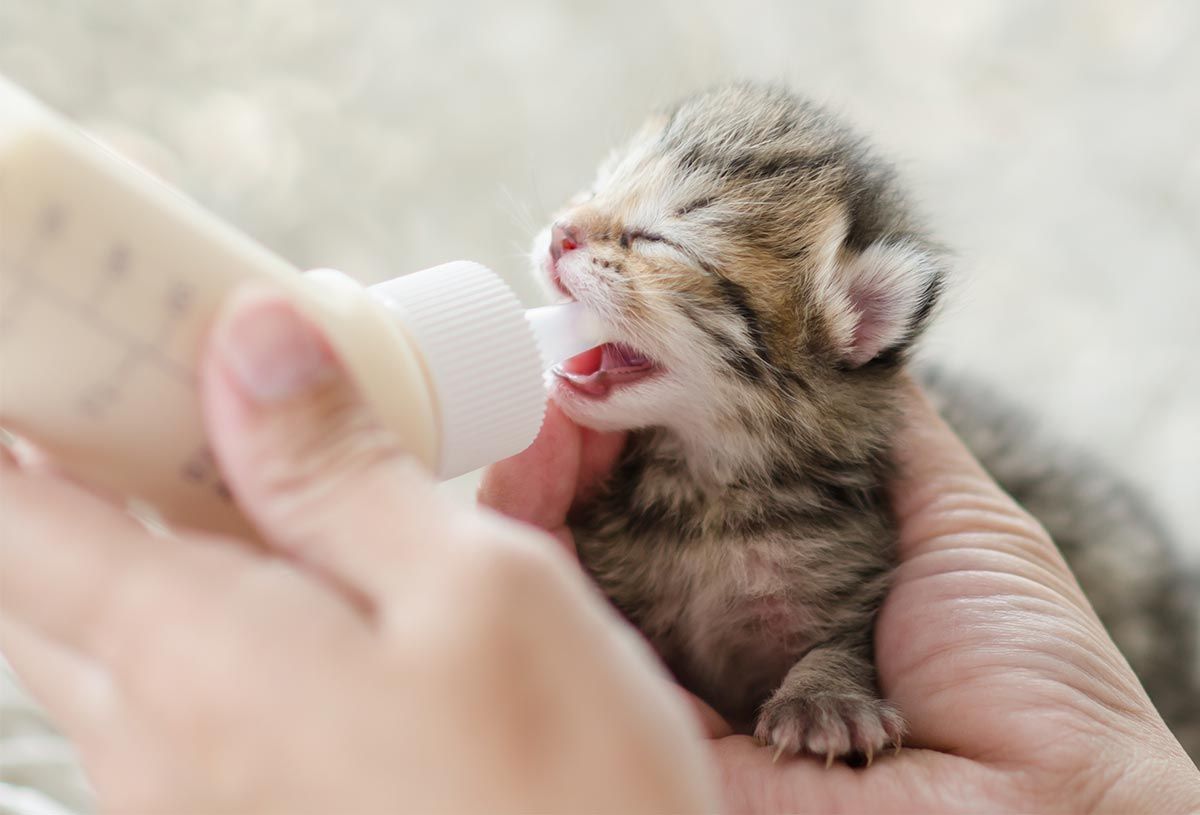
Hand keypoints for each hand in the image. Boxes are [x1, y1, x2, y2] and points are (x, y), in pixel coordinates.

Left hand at [0, 285, 716, 813]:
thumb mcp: (476, 588)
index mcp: (193, 658)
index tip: (48, 325)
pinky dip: (199, 604)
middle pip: (44, 565)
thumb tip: (251, 336)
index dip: (9, 404)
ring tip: (246, 457)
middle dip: (80, 454)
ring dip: (146, 529)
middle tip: (164, 370)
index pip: (13, 508)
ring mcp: (187, 791)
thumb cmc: (561, 788)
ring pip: (106, 628)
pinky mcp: (238, 812)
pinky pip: (168, 688)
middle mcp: (154, 739)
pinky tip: (298, 573)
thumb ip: (339, 467)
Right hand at [482, 379, 1199, 812]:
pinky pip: (546, 619)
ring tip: (545, 389)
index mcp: (772, 568)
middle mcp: (706, 614)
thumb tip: (840, 320)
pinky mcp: (634, 709)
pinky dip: (519, 528)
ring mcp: (664, 665)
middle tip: (568, 350)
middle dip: (572, 421)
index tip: (625, 335)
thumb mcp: (957, 519)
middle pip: (601, 508)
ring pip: (555, 554)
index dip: (642, 402)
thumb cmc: (1025, 677)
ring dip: (535, 459)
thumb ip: (883, 428)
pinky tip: (534, 452)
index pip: (674, 474)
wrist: (1038, 813)